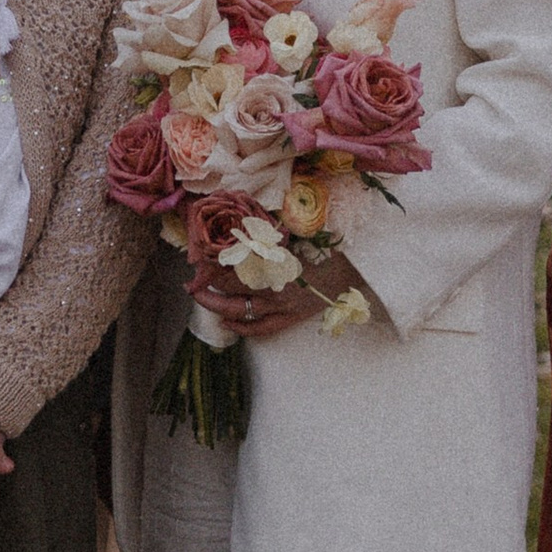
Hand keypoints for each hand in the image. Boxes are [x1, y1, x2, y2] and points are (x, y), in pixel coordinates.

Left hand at [187, 242, 374, 342]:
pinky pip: (262, 329)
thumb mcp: (302, 231)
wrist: (359, 270)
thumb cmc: (331, 246)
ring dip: (218, 306)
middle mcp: (278, 288)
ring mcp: (285, 307)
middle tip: (192, 282)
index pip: (236, 267)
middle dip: (209, 287)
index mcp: (278, 264)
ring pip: (242, 312)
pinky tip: (227, 322)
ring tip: (202, 299)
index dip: (214, 265)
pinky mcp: (292, 318)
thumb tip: (248, 223)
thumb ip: (274, 231)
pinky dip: (241, 328)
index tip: (200, 258)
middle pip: (233, 292)